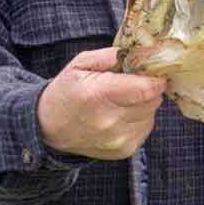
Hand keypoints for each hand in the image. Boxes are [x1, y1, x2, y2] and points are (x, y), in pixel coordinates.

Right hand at [37, 47, 165, 159]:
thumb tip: (141, 54)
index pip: (148, 88)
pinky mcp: (124, 150)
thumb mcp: (81, 63)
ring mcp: (118, 140)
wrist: (49, 128)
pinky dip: (140, 117)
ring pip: (152, 113)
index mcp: (98, 95)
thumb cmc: (67, 91)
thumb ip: (112, 55)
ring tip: (123, 99)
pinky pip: (146, 126)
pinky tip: (121, 114)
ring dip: (144, 103)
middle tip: (133, 81)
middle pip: (154, 99)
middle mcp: (110, 121)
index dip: (154, 76)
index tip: (149, 69)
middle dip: (149, 87)